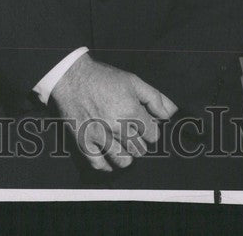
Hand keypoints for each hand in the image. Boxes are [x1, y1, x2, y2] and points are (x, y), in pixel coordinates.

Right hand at [48, 53, 177, 171]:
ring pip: (123, 161)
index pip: (153, 135)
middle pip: (140, 150)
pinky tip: (109, 156)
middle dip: (140, 142)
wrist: (72, 77)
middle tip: (134, 134)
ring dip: (127, 156)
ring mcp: (99, 136)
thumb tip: (170, 114)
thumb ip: (155, 98)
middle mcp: (116, 126)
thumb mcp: (133, 81)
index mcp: (130, 111)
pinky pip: (99, 164)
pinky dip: (107, 165)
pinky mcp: (83, 142)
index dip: (152, 130)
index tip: (146, 126)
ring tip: (124, 146)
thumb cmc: (104, 78)